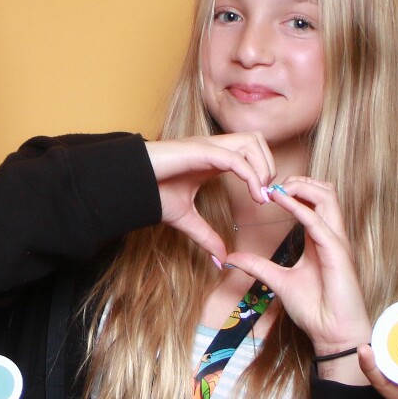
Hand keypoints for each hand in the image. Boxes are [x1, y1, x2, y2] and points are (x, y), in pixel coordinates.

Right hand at [144, 133, 276, 259]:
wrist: (129, 186)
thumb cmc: (152, 193)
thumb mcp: (187, 220)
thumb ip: (206, 237)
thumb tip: (221, 259)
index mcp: (213, 158)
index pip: (250, 150)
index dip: (264, 170)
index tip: (264, 199)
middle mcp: (214, 147)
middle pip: (256, 139)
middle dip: (268, 165)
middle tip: (265, 194)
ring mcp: (207, 146)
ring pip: (251, 142)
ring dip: (263, 167)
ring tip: (259, 193)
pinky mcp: (200, 151)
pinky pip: (235, 158)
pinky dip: (250, 175)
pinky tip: (253, 195)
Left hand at [222, 177, 371, 383]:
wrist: (332, 334)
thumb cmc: (315, 309)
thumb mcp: (279, 282)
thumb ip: (258, 266)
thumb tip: (232, 258)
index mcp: (321, 239)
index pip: (315, 201)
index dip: (293, 190)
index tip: (265, 191)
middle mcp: (331, 236)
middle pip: (324, 191)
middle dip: (299, 180)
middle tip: (272, 184)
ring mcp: (337, 242)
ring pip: (327, 197)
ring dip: (301, 186)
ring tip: (277, 188)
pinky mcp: (337, 252)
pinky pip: (318, 221)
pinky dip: (299, 207)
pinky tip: (280, 201)